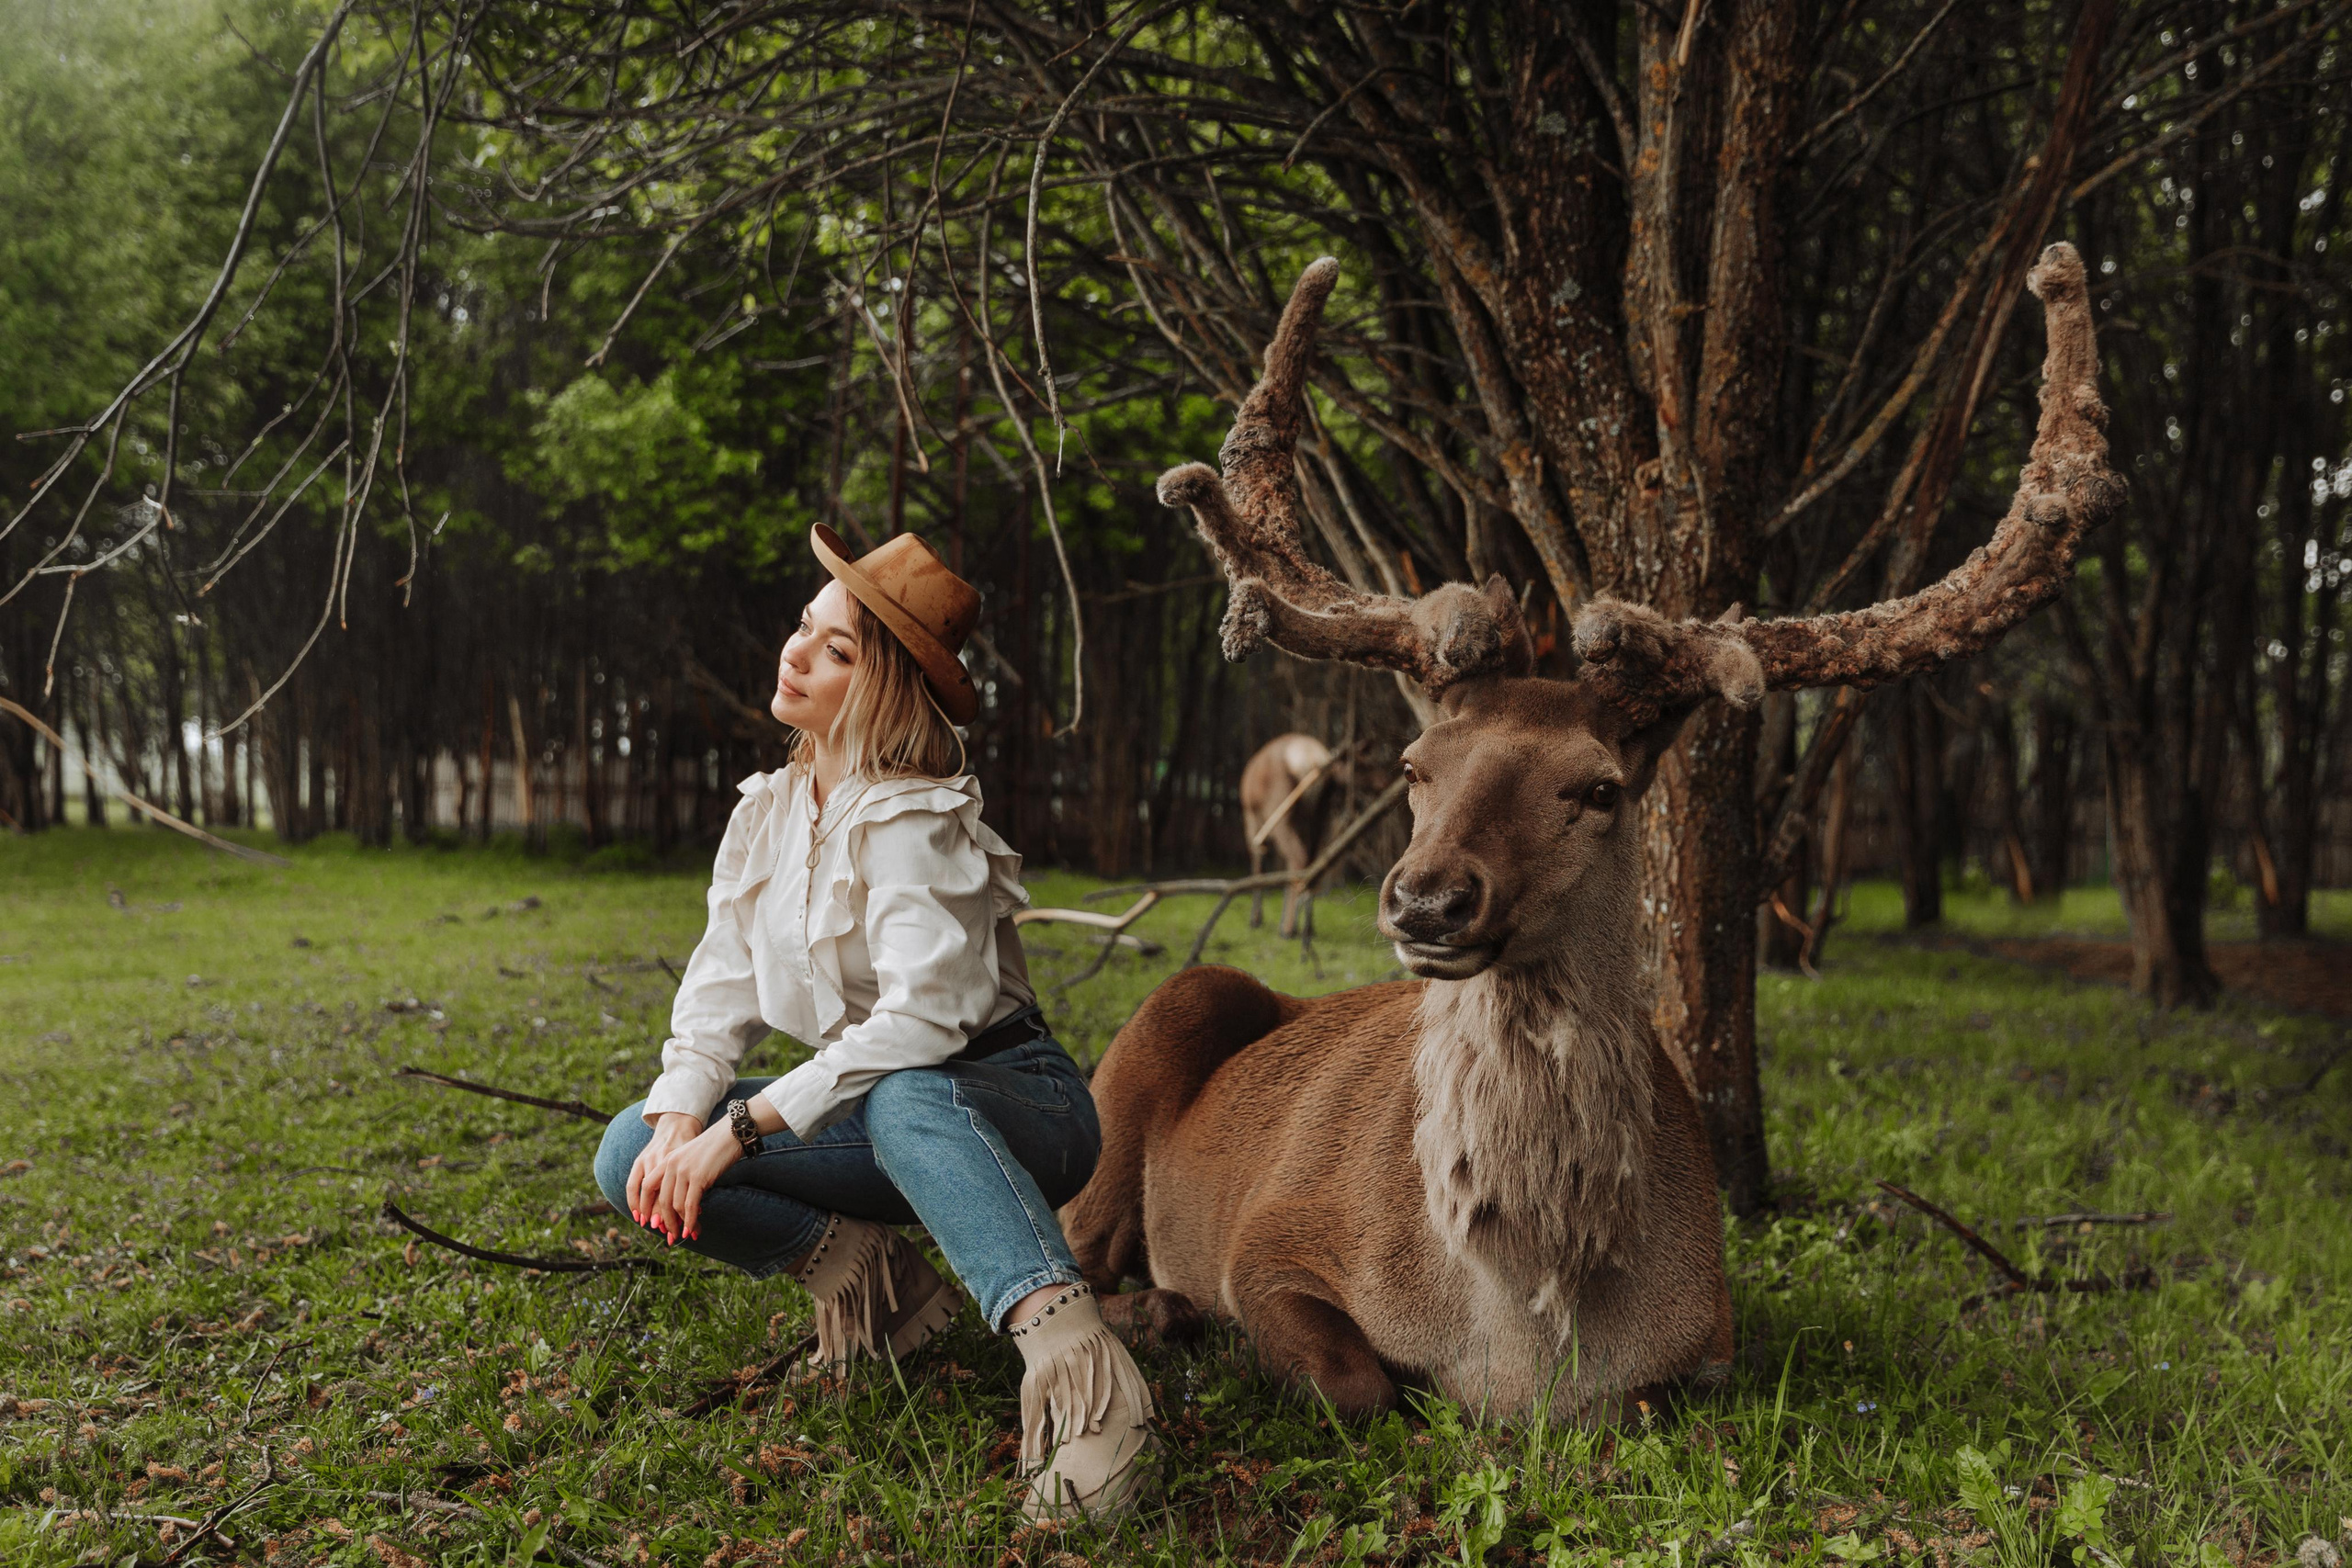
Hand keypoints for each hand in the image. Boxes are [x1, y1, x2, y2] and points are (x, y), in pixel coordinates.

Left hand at [627, 1113, 739, 1245]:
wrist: (729, 1134)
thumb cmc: (713, 1149)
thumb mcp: (689, 1158)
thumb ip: (679, 1174)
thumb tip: (678, 1200)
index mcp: (667, 1160)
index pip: (647, 1187)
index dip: (645, 1206)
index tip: (649, 1220)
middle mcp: (671, 1166)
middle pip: (661, 1200)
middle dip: (665, 1221)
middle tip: (669, 1234)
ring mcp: (684, 1172)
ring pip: (675, 1205)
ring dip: (679, 1223)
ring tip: (683, 1234)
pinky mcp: (698, 1178)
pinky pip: (690, 1205)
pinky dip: (690, 1220)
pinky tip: (691, 1230)